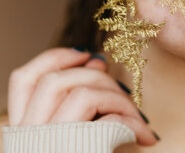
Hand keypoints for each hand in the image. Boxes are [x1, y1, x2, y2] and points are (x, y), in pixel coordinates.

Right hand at [7, 47, 156, 145]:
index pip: (23, 78)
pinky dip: (132, 120)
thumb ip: (76, 106)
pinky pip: (104, 117)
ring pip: (80, 92)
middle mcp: (25, 140)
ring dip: (119, 98)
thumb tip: (94, 61)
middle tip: (124, 92)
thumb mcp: (75, 139)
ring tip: (138, 119)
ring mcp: (46, 147)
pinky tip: (146, 137)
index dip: (56, 57)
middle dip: (97, 76)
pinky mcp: (74, 151)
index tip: (88, 56)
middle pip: (55, 79)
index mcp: (21, 135)